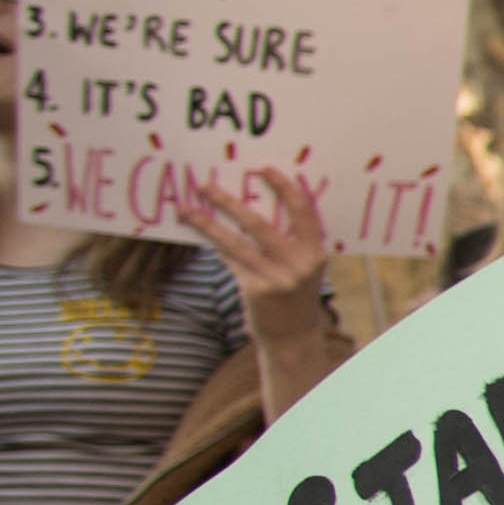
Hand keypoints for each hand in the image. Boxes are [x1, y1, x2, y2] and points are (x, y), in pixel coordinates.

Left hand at [184, 166, 333, 330]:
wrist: (292, 335)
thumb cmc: (294, 291)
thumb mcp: (302, 265)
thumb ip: (289, 239)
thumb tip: (250, 203)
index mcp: (317, 252)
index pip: (303, 212)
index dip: (285, 188)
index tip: (264, 169)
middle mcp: (300, 265)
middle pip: (259, 225)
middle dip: (229, 202)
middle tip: (204, 185)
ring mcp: (278, 279)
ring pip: (235, 243)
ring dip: (207, 222)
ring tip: (186, 207)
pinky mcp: (256, 291)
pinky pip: (230, 260)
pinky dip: (213, 242)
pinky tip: (195, 228)